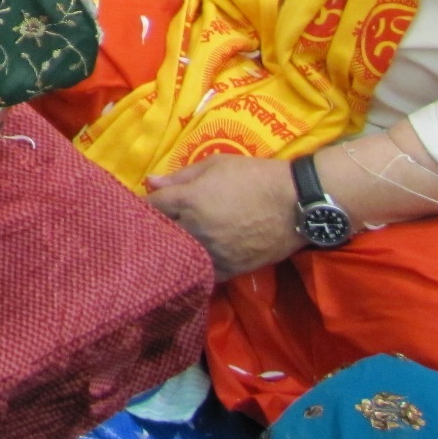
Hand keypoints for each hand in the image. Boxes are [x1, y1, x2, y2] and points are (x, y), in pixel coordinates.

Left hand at [147, 156, 302, 280]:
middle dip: (152, 228)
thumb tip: (150, 182)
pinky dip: (193, 267)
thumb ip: (180, 176)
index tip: (140, 205)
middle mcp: (196, 229)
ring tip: (165, 244)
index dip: (144, 204)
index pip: (151, 206)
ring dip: (171, 250)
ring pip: (178, 256)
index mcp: (188, 200)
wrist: (297, 204)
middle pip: (160, 234)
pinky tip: (190, 261)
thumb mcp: (215, 165)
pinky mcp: (230, 269)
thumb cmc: (254, 177)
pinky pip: (201, 273)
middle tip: (148, 226)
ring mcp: (212, 252)